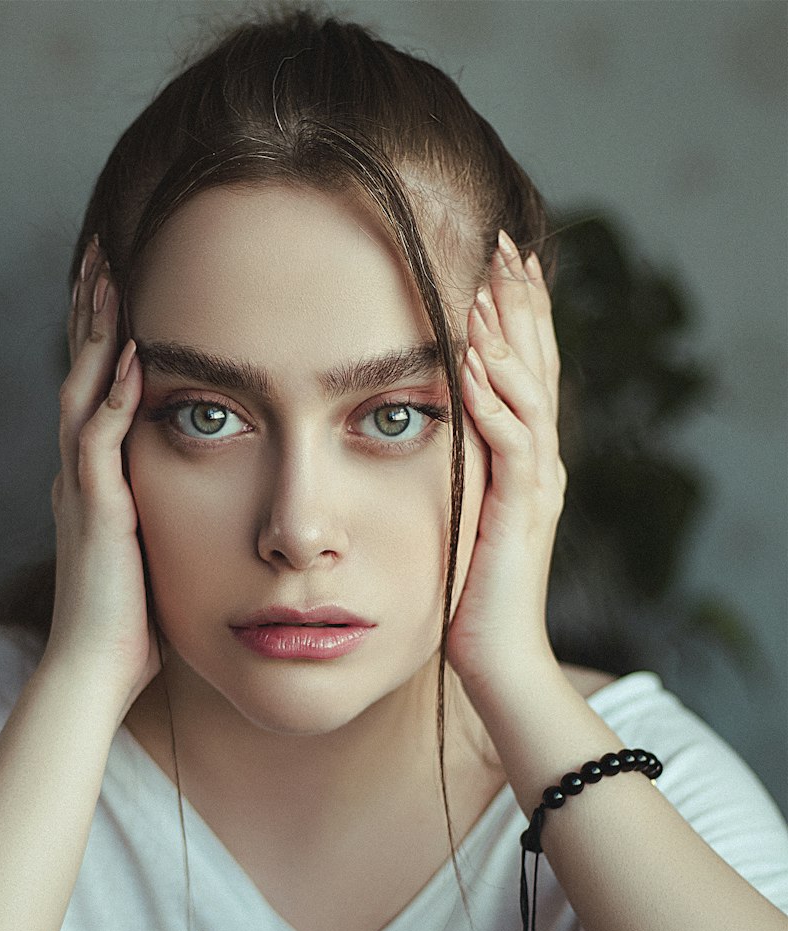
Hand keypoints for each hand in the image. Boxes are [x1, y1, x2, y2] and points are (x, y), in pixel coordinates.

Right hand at [44, 239, 159, 716]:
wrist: (96, 669)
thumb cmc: (131, 623)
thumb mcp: (151, 553)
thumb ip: (160, 515)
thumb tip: (198, 498)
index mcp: (94, 482)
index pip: (96, 392)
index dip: (103, 338)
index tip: (121, 290)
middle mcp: (79, 475)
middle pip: (82, 375)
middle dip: (92, 313)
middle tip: (104, 254)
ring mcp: (82, 491)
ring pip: (81, 392)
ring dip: (95, 333)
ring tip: (108, 275)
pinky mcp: (95, 512)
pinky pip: (100, 440)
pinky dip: (114, 396)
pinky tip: (132, 355)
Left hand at [446, 231, 564, 691]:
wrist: (494, 654)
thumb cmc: (466, 590)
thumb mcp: (458, 511)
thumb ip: (457, 466)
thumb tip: (424, 423)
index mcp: (526, 458)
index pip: (525, 368)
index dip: (517, 313)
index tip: (499, 259)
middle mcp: (540, 462)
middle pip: (538, 363)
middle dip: (522, 301)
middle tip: (506, 241)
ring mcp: (536, 486)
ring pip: (531, 392)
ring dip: (508, 337)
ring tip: (489, 284)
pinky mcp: (521, 513)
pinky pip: (513, 446)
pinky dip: (495, 400)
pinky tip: (472, 363)